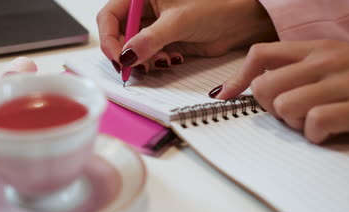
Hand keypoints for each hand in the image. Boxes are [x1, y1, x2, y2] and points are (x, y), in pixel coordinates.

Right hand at [97, 0, 276, 71]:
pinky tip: (170, 60)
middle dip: (126, 53)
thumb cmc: (214, 7)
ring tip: (160, 61)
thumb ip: (150, 39)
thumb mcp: (178, 21)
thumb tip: (127, 56)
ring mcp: (153, 26)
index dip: (109, 38)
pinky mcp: (163, 40)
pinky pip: (147, 55)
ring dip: (142, 60)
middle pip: (118, 34)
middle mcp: (144, 9)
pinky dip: (154, 62)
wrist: (238, 22)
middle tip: (133, 67)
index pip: (110, 15)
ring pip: (133, 47)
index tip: (118, 57)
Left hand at [218, 40, 348, 143]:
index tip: (227, 96)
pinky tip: (326, 133)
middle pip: (265, 86)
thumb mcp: (333, 62)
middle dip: (270, 107)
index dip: (238, 78)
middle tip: (289, 113)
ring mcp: (345, 83)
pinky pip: (315, 122)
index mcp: (316, 49)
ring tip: (310, 123)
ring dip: (291, 122)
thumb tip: (253, 87)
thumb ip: (296, 69)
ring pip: (285, 105)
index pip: (261, 54)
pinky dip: (315, 135)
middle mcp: (327, 62)